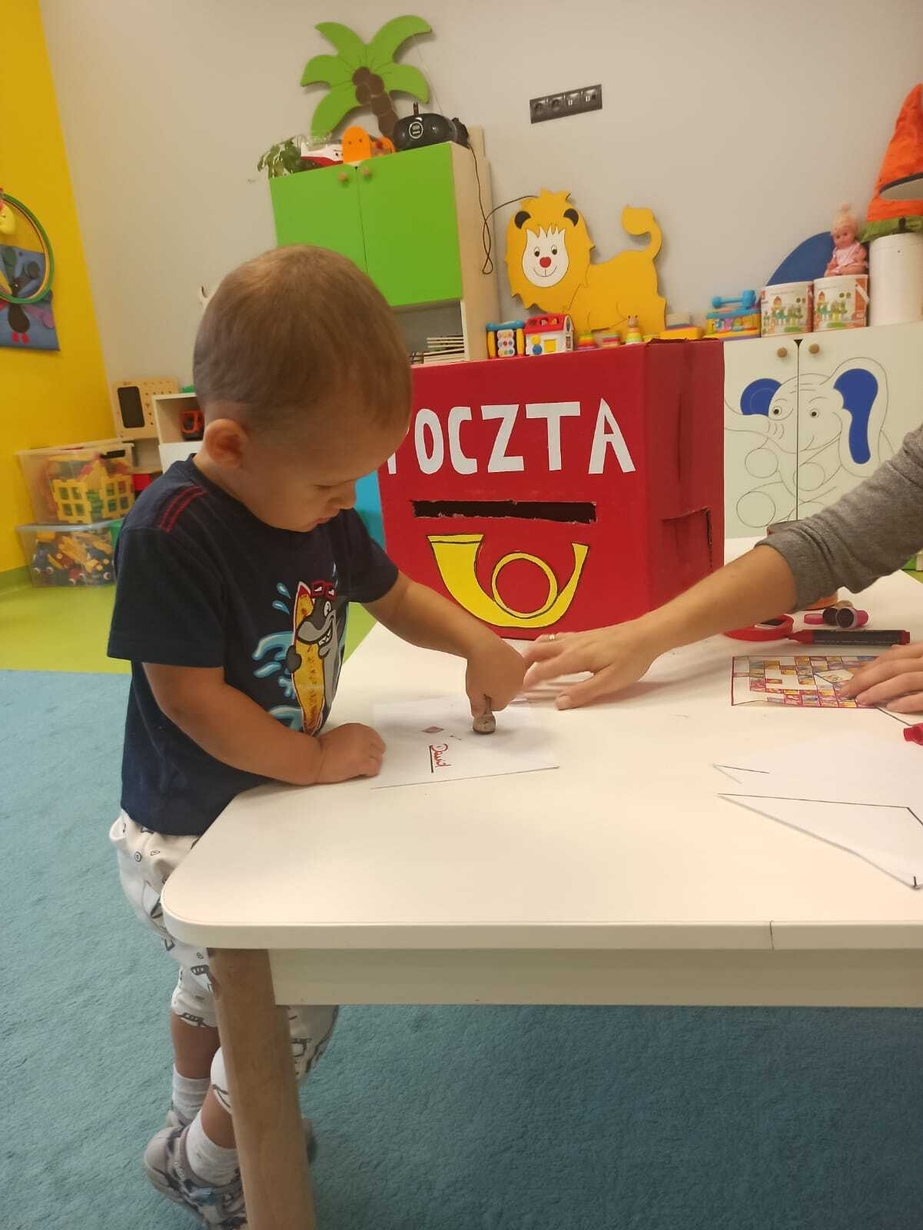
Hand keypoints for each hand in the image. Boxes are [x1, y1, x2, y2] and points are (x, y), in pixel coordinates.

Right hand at [315, 723, 385, 781]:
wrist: (314, 757)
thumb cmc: (321, 748)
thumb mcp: (340, 735)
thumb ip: (354, 739)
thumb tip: (362, 748)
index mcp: (358, 728)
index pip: (375, 737)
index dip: (372, 747)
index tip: (367, 753)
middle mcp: (364, 736)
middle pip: (379, 748)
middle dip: (373, 755)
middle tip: (364, 762)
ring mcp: (364, 750)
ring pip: (379, 759)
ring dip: (371, 764)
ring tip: (360, 769)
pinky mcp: (362, 762)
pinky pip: (375, 769)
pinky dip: (369, 772)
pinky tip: (361, 773)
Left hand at [465, 635, 525, 719]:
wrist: (484, 646)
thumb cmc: (478, 669)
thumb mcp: (472, 692)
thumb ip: (477, 706)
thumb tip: (478, 714)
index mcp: (505, 697)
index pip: (497, 707)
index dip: (487, 701)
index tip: (481, 693)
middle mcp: (516, 687)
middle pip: (507, 695)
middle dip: (497, 692)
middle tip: (484, 681)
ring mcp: (520, 674)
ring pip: (512, 683)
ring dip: (503, 681)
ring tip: (490, 670)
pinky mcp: (521, 661)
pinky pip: (515, 671)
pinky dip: (508, 669)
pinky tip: (498, 663)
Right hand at [522, 622, 657, 708]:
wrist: (646, 634)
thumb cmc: (630, 660)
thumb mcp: (609, 682)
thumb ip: (583, 692)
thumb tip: (558, 703)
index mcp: (574, 657)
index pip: (544, 669)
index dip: (528, 679)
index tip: (516, 689)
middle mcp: (570, 644)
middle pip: (538, 650)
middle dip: (523, 662)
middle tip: (514, 675)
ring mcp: (576, 637)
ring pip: (545, 641)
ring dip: (532, 652)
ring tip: (525, 664)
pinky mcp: (584, 634)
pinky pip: (556, 637)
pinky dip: (544, 644)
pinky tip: (549, 649)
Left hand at [838, 642, 922, 712]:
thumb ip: (914, 655)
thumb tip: (895, 650)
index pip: (891, 657)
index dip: (868, 668)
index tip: (852, 679)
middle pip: (891, 667)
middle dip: (865, 679)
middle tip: (847, 691)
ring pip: (903, 680)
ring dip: (879, 690)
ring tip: (862, 699)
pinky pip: (922, 697)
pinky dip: (905, 702)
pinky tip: (890, 707)